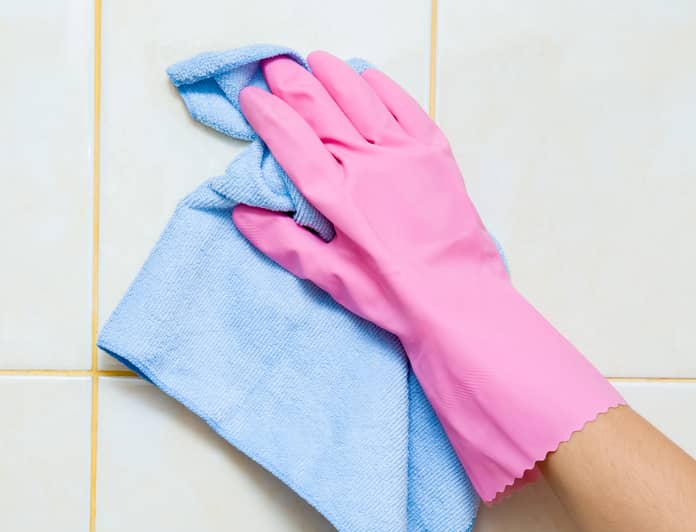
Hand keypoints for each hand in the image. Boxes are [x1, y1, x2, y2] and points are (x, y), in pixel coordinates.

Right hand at [234, 53, 622, 501]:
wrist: (456, 302)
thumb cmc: (389, 296)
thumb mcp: (327, 277)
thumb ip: (283, 241)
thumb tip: (243, 211)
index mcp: (334, 195)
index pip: (290, 140)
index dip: (266, 113)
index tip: (250, 96)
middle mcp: (366, 164)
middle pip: (321, 109)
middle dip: (292, 83)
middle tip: (274, 66)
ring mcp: (403, 153)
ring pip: (360, 99)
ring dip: (334, 76)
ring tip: (315, 61)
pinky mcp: (435, 154)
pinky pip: (406, 107)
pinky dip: (383, 87)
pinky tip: (368, 76)